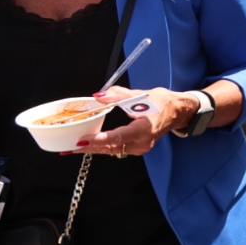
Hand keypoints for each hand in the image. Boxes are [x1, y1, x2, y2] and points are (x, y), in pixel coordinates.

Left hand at [73, 87, 189, 157]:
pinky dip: (102, 146)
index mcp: (144, 129)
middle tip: (68, 148)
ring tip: (73, 147)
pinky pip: (116, 148)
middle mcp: (142, 142)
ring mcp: (140, 148)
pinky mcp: (137, 148)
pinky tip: (89, 144)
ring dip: (94, 148)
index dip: (99, 139)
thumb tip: (99, 96)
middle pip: (111, 147)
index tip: (82, 140)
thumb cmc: (161, 102)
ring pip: (112, 149)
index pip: (118, 136)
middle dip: (89, 147)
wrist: (177, 112)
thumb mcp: (141, 95)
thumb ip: (119, 96)